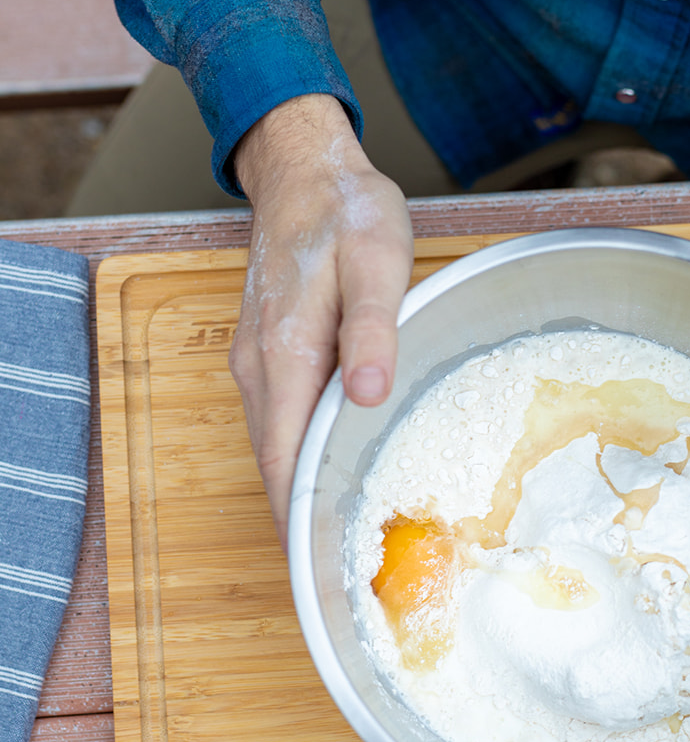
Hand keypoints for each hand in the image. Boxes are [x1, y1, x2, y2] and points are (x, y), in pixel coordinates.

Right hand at [229, 94, 412, 545]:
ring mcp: (259, 363)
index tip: (321, 570)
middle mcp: (260, 368)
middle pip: (276, 464)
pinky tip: (339, 471)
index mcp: (286, 353)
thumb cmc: (347, 213)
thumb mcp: (378, 263)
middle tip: (351, 571)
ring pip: (277, 445)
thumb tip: (366, 398)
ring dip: (304, 489)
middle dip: (304, 519)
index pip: (283, 458)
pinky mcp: (269, 355)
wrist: (304, 171)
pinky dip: (304, 455)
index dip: (298, 518)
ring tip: (350, 536)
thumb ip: (373, 333)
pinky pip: (282, 421)